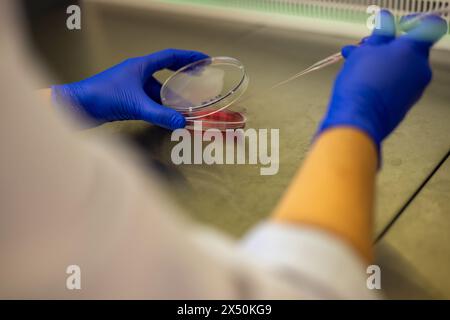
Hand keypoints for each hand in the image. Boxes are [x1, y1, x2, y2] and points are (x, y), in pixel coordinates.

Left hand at [51, 49, 208, 129]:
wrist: (78, 106)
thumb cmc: (103, 97)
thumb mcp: (136, 105)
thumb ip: (160, 115)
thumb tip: (182, 123)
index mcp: (141, 66)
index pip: (170, 57)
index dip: (189, 58)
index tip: (204, 60)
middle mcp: (137, 73)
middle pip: (166, 71)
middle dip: (183, 75)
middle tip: (200, 80)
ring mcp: (131, 86)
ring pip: (157, 89)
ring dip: (171, 96)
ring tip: (187, 105)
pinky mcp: (126, 98)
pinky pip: (149, 100)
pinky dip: (160, 106)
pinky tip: (167, 115)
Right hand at [317, 10, 446, 154]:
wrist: (358, 119)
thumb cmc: (362, 85)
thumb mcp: (365, 51)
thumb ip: (379, 35)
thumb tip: (384, 24)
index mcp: (414, 50)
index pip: (428, 27)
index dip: (413, 23)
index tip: (396, 27)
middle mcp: (420, 69)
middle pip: (409, 49)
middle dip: (385, 46)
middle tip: (364, 48)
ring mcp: (415, 88)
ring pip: (400, 67)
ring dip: (379, 63)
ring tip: (354, 65)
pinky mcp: (405, 103)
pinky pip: (397, 84)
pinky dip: (382, 78)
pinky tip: (360, 80)